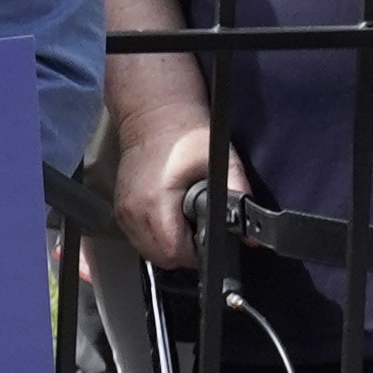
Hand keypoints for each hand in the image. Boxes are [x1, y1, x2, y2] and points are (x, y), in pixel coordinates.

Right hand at [114, 113, 245, 275]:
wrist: (155, 114)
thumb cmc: (185, 134)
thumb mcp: (222, 161)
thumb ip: (239, 196)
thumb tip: (252, 233)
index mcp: (156, 202)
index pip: (174, 253)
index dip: (196, 254)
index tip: (207, 241)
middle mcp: (134, 210)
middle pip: (160, 258)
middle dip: (183, 252)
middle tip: (198, 231)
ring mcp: (123, 210)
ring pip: (147, 252)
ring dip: (166, 245)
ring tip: (183, 222)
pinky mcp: (120, 208)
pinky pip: (137, 238)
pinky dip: (153, 236)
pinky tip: (167, 217)